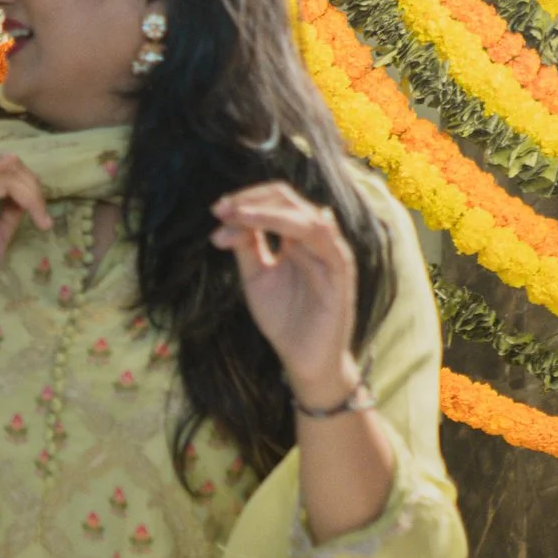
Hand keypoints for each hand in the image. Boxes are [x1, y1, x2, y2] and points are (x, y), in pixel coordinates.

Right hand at [0, 152, 50, 315]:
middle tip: (43, 214)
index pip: (2, 170)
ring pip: (1, 172)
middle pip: (4, 166)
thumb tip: (27, 199)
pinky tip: (30, 202)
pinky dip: (16, 189)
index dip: (27, 181)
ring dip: (27, 188)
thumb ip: (9, 213)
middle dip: (32, 184)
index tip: (42, 209)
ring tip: (40, 213)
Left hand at [211, 182, 360, 407]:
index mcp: (297, 239)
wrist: (302, 358)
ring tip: (237, 215)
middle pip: (290, 200)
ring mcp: (331, 254)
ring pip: (305, 215)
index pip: (277, 202)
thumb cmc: (283, 318)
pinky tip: (265, 223)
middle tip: (221, 210)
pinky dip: (293, 226)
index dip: (247, 199)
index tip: (217, 209)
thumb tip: (227, 218)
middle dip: (253, 199)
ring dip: (268, 210)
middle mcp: (316, 241)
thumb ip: (246, 247)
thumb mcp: (256, 276)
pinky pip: (324, 240)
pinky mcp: (340, 273)